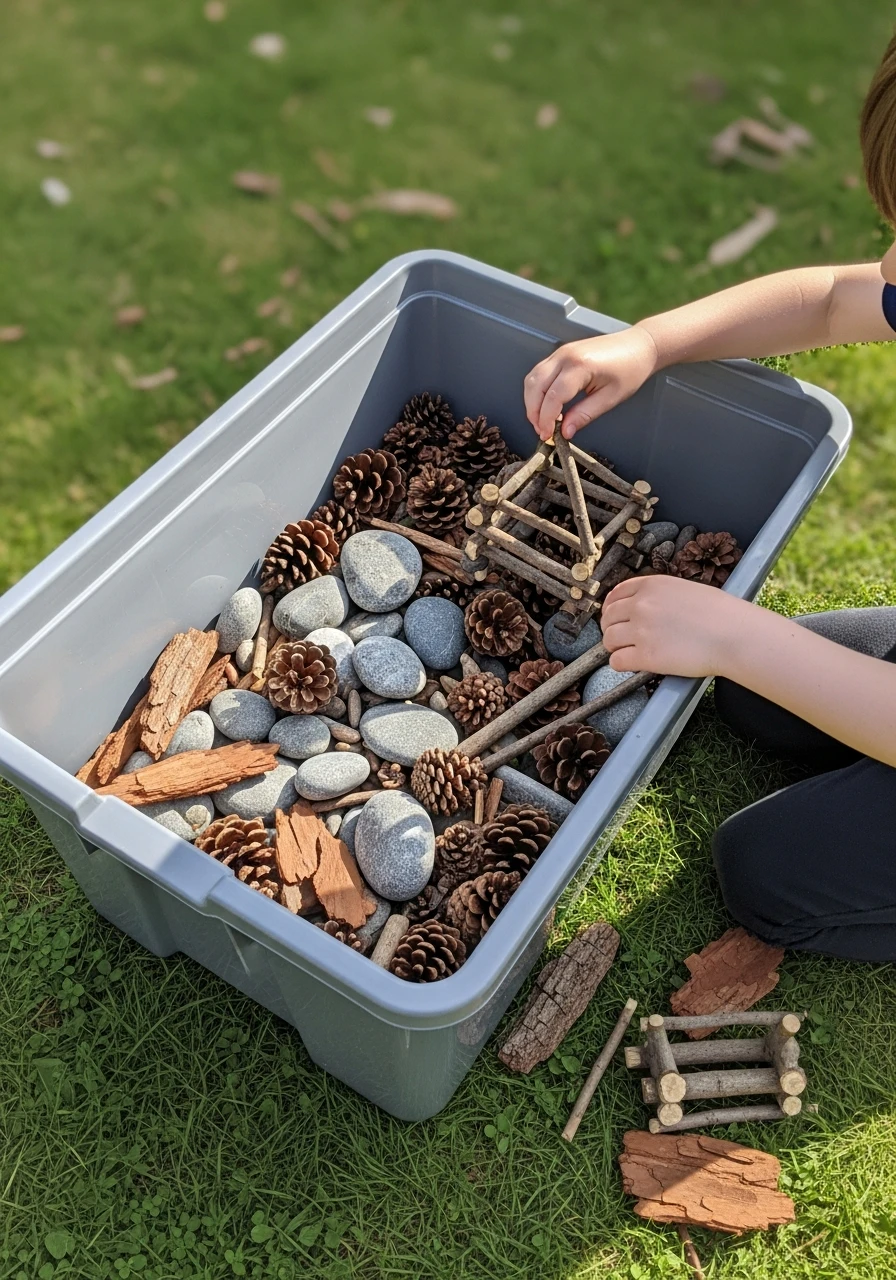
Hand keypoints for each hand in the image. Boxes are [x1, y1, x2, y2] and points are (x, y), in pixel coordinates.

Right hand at [523, 326, 658, 440]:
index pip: (552, 397)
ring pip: (532, 379)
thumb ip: (584, 415)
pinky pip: (539, 373)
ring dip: (532, 402)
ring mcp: (561, 352)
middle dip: (534, 413)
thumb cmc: (630, 370)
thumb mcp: (610, 398)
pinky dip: (537, 391)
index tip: (548, 436)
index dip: (546, 420)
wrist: (639, 346)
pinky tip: (546, 406)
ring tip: (542, 421)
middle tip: (543, 432)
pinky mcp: (561, 353)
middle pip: (535, 387)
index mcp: (580, 366)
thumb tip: (565, 432)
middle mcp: (565, 356)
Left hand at [600, 575, 756, 677]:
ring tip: (628, 652)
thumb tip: (646, 608)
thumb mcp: (685, 590)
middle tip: (620, 638)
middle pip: (608, 618)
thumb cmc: (720, 614)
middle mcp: (641, 605)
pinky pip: (617, 661)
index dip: (611, 608)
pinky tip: (631, 664)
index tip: (613, 618)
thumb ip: (660, 596)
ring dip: (615, 647)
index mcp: (651, 585)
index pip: (616, 594)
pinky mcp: (646, 656)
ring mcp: (641, 630)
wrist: (733, 634)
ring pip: (608, 640)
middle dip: (612, 629)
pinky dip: (621, 664)